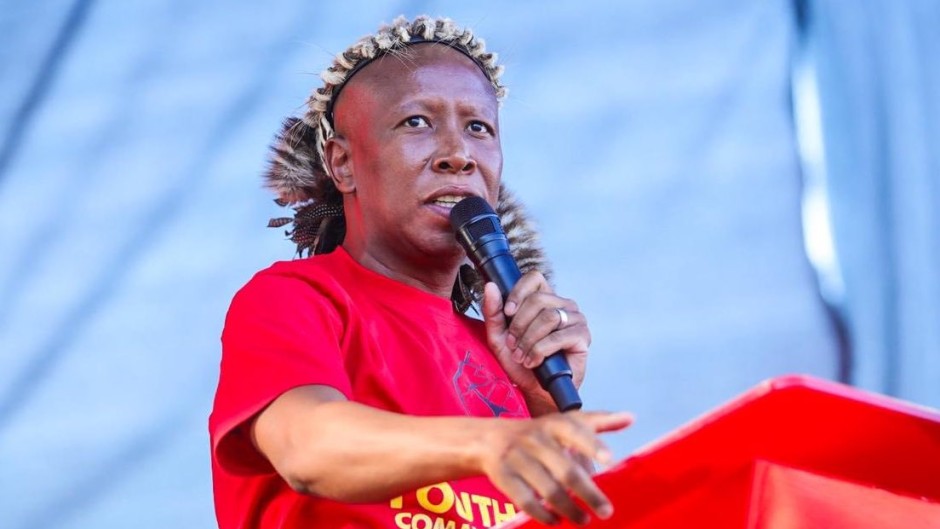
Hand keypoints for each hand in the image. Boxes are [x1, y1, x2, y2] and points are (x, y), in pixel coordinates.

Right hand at [480, 410, 632, 524]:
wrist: (489, 439)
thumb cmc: (537, 433)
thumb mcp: (564, 421)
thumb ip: (598, 421)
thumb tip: (630, 418)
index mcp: (554, 425)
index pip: (574, 430)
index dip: (592, 443)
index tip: (610, 458)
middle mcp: (535, 439)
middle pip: (565, 469)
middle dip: (588, 492)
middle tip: (606, 510)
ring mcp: (517, 458)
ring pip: (547, 489)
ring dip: (568, 508)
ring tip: (584, 520)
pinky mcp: (504, 476)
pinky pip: (525, 500)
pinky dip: (542, 514)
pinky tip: (556, 521)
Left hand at [481, 273, 588, 400]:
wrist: (535, 390)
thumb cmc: (519, 362)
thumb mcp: (499, 336)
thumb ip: (493, 312)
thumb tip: (490, 286)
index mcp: (545, 299)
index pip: (535, 279)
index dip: (518, 292)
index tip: (507, 312)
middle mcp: (563, 305)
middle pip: (538, 299)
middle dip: (519, 324)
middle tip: (513, 344)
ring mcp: (575, 319)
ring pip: (549, 317)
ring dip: (529, 339)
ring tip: (522, 355)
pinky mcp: (583, 337)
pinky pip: (559, 336)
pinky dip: (541, 350)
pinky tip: (534, 362)